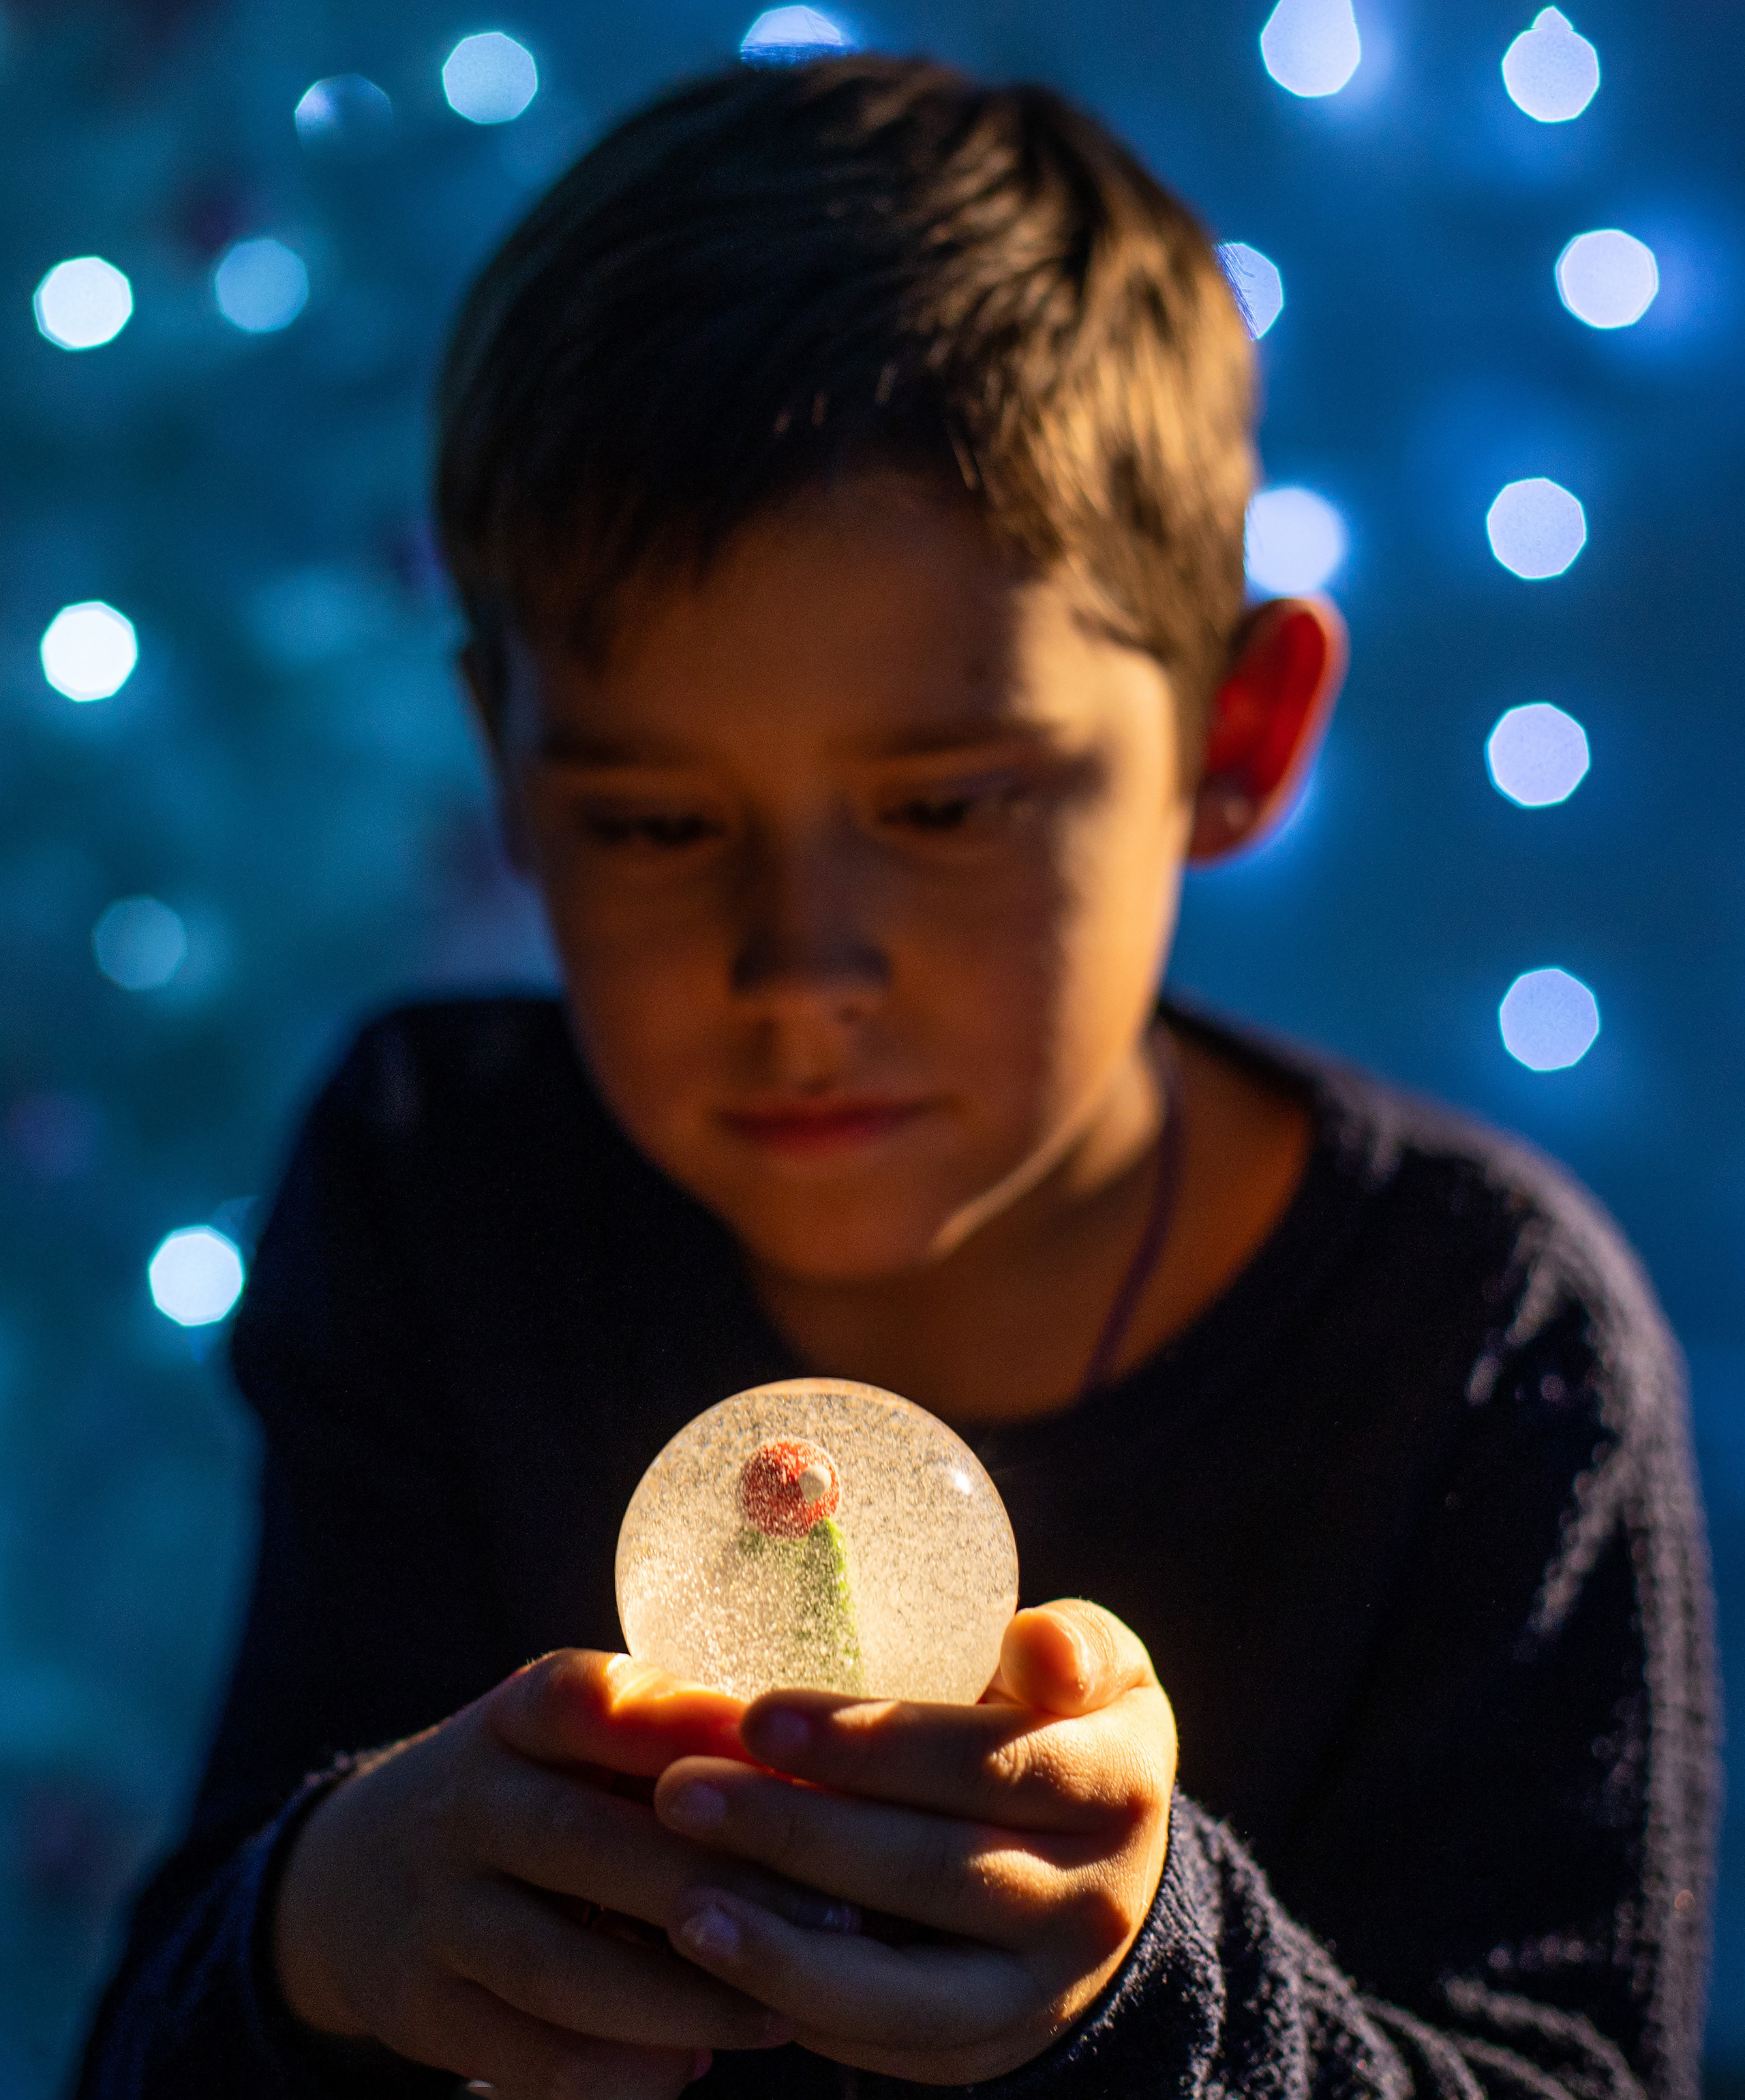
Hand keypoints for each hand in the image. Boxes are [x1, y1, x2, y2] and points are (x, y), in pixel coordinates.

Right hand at [273, 1650, 831, 2099]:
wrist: (358, 1871)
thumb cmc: (537, 1789)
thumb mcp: (582, 1736)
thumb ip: (681, 1743)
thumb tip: (831, 1773)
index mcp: (522, 1710)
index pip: (599, 1702)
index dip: (695, 1730)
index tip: (801, 1770)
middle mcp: (468, 1799)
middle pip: (588, 1840)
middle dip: (718, 1885)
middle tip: (837, 1919)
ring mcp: (436, 1907)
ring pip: (558, 1966)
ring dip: (679, 1998)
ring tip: (778, 2014)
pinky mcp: (423, 2006)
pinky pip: (524, 2053)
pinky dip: (613, 2070)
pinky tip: (688, 2067)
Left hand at [651, 1600, 1176, 2085]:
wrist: (1101, 1863)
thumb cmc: (1062, 1724)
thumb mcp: (1096, 1667)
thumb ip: (1072, 1644)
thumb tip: (1035, 1644)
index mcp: (1119, 1783)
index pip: (989, 1762)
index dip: (874, 1743)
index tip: (760, 1712)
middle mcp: (1094, 1900)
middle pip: (935, 1872)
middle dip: (798, 1834)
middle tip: (681, 1790)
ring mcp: (1039, 1990)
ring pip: (905, 1984)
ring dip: (783, 1946)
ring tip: (682, 1902)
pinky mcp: (980, 2045)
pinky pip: (884, 2038)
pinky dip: (794, 2000)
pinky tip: (718, 1957)